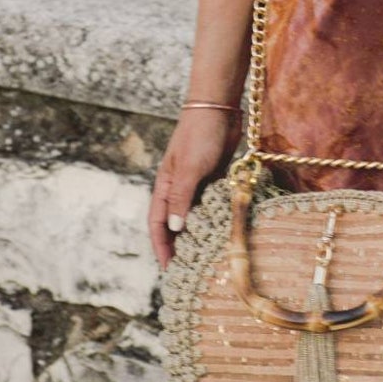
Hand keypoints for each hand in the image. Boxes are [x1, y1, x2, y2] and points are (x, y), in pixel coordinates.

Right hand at [148, 109, 241, 269]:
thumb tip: (176, 230)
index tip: (168, 271)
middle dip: (179, 248)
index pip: (158, 225)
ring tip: (208, 259)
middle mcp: (178, 189)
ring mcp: (197, 184)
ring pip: (195, 217)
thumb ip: (182, 199)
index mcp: (165, 187)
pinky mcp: (214, 179)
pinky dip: (216, 219)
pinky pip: (212, 205)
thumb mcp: (190, 169)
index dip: (162, 248)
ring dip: (199, 235)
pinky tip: (225, 233)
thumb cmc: (200, 135)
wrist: (219, 109)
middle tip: (189, 272)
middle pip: (176, 225)